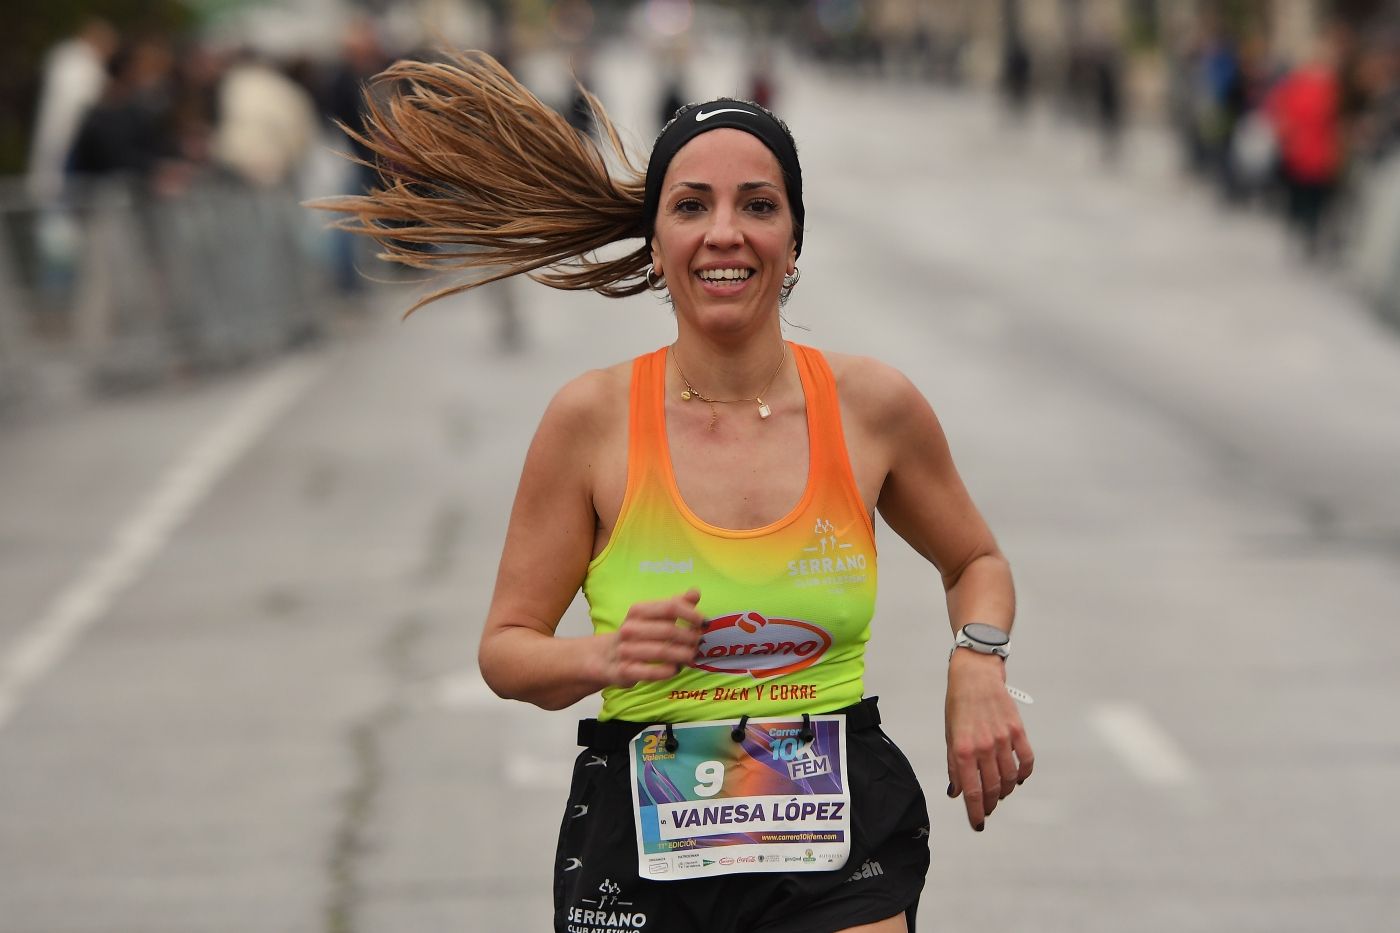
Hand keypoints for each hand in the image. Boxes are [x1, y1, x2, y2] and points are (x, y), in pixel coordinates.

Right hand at [595, 589, 703, 686]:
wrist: (606, 657)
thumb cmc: (638, 633)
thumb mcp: (653, 615)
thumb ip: (675, 604)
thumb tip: (695, 592)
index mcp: (638, 611)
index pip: (670, 607)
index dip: (691, 614)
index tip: (704, 622)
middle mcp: (630, 628)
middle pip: (669, 630)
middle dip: (690, 637)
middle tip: (699, 643)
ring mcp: (625, 650)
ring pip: (662, 652)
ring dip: (683, 655)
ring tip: (691, 656)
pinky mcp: (624, 671)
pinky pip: (651, 672)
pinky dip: (668, 671)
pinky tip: (676, 669)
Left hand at [945, 649, 1033, 830]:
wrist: (975, 676)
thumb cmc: (958, 706)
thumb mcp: (949, 735)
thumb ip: (954, 766)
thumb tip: (955, 793)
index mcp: (962, 749)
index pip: (972, 791)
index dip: (976, 812)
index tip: (978, 825)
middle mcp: (983, 747)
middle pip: (993, 788)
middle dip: (991, 804)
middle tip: (988, 810)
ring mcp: (1002, 739)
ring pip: (1010, 778)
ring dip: (1006, 791)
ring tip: (1001, 794)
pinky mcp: (1017, 730)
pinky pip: (1026, 760)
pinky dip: (1024, 774)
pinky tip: (1019, 779)